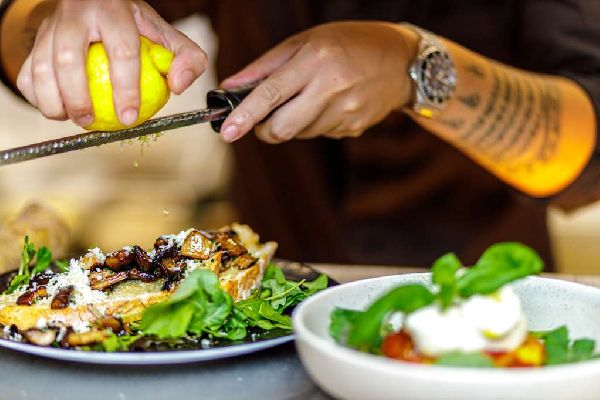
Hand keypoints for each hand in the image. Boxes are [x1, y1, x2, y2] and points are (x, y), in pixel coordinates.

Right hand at [16, 0, 207, 126]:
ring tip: (73, 119)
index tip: (129, 117)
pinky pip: (29, 70)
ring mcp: (53, 25)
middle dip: (79, 97)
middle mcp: (79, 14)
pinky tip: (56, 112)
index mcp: (115, 11)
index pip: (121, 50)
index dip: (126, 88)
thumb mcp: (167, 35)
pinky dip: (37, 96)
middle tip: (92, 122)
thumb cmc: (135, 26)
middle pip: (69, 57)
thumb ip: (187, 59)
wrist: (97, 1)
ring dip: (54, 100)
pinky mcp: (38, 39)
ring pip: (42, 65)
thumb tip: (178, 86)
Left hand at [220, 21, 416, 142]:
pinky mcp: (354, 128)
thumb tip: (230, 87)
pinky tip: (330, 104)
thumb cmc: (348, 43)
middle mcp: (332, 89)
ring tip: (311, 97)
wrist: (401, 61)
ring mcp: (346, 112)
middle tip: (263, 120)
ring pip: (300, 134)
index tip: (227, 132)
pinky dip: (314, 123)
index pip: (271, 94)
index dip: (246, 115)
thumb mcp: (305, 41)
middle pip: (283, 128)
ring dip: (293, 122)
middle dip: (265, 130)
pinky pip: (319, 134)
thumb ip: (265, 67)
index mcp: (316, 61)